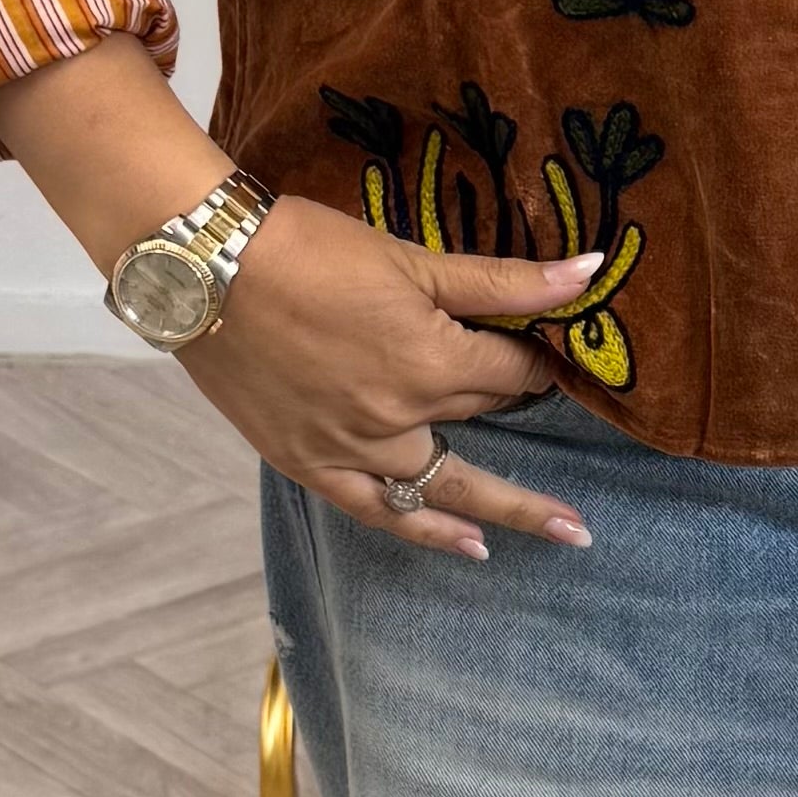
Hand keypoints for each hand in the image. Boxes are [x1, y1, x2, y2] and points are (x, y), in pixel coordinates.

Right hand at [0, 38, 596, 564]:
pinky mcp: (309, 462)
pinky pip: (380, 511)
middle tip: (570, 421)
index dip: (541, 361)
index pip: (514, 374)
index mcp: (432, 363)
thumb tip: (591, 273)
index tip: (557, 354)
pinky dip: (428, 531)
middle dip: (519, 408)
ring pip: (446, 486)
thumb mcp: (414, 258)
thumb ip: (506, 282)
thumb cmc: (309, 249)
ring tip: (568, 532)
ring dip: (508, 508)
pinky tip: (471, 546)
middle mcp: (400, 418)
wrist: (205, 270)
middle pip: (483, 419)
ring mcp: (353, 449)